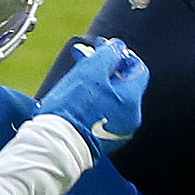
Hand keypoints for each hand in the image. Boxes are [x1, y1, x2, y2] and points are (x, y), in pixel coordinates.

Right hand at [37, 37, 146, 154]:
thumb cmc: (73, 108)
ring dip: (97, 84)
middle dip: (104, 68)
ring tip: (77, 76)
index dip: (122, 55)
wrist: (56, 147)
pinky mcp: (103, 141)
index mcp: (132, 100)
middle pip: (123, 84)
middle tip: (85, 57)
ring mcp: (118, 132)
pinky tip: (76, 98)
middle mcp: (131, 118)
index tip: (105, 49)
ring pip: (112, 99)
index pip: (137, 69)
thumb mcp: (91, 71)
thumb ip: (108, 54)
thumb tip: (117, 47)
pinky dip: (94, 102)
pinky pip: (104, 115)